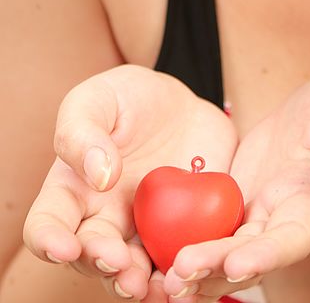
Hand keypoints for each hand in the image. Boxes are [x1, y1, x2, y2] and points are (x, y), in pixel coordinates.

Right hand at [23, 64, 237, 300]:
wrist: (182, 103)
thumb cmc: (130, 97)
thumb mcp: (101, 98)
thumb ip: (85, 131)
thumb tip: (98, 176)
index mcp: (73, 189)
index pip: (47, 223)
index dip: (49, 241)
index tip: (65, 246)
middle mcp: (105, 217)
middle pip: (92, 257)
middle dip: (103, 266)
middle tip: (120, 264)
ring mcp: (144, 228)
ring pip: (134, 270)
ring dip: (140, 284)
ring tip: (153, 285)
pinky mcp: (182, 229)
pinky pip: (178, 259)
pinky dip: (181, 273)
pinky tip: (191, 272)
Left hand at [161, 75, 309, 301]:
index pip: (291, 238)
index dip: (267, 255)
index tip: (237, 264)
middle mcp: (280, 219)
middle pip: (247, 256)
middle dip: (215, 270)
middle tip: (177, 277)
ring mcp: (253, 213)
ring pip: (223, 252)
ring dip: (195, 269)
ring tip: (162, 279)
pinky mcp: (230, 202)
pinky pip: (206, 228)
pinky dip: (185, 244)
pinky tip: (157, 255)